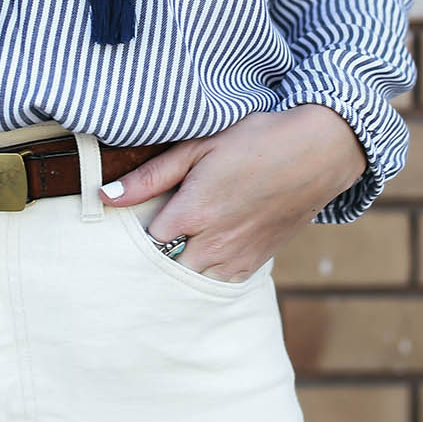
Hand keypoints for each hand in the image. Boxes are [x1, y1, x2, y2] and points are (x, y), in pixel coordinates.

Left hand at [98, 104, 368, 280]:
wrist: (317, 151)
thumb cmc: (256, 139)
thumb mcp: (199, 145)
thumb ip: (150, 175)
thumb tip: (104, 196)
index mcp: (192, 213)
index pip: (144, 240)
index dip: (139, 226)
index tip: (140, 214)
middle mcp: (212, 244)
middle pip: (164, 267)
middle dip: (157, 252)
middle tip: (160, 229)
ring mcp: (236, 258)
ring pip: (190, 279)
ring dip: (181, 263)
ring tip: (185, 236)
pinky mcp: (255, 263)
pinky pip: (218, 282)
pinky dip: (208, 270)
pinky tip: (208, 246)